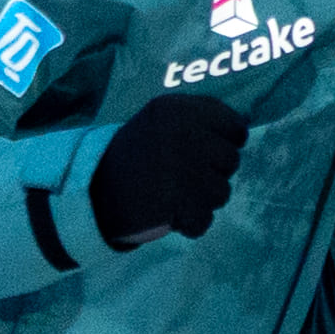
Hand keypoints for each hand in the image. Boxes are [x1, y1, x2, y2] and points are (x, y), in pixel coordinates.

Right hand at [87, 91, 244, 249]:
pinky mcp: (178, 203)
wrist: (90, 193)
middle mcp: (183, 134)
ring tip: (171, 193)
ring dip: (200, 200)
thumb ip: (200, 119)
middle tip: (178, 175)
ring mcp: (182, 170)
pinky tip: (167, 212)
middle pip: (232, 161)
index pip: (235, 126)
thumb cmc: (135, 157)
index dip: (224, 142)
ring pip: (222, 193)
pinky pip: (204, 220)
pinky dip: (188, 223)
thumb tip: (243, 128)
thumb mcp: (161, 122)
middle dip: (211, 173)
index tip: (204, 150)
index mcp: (178, 110)